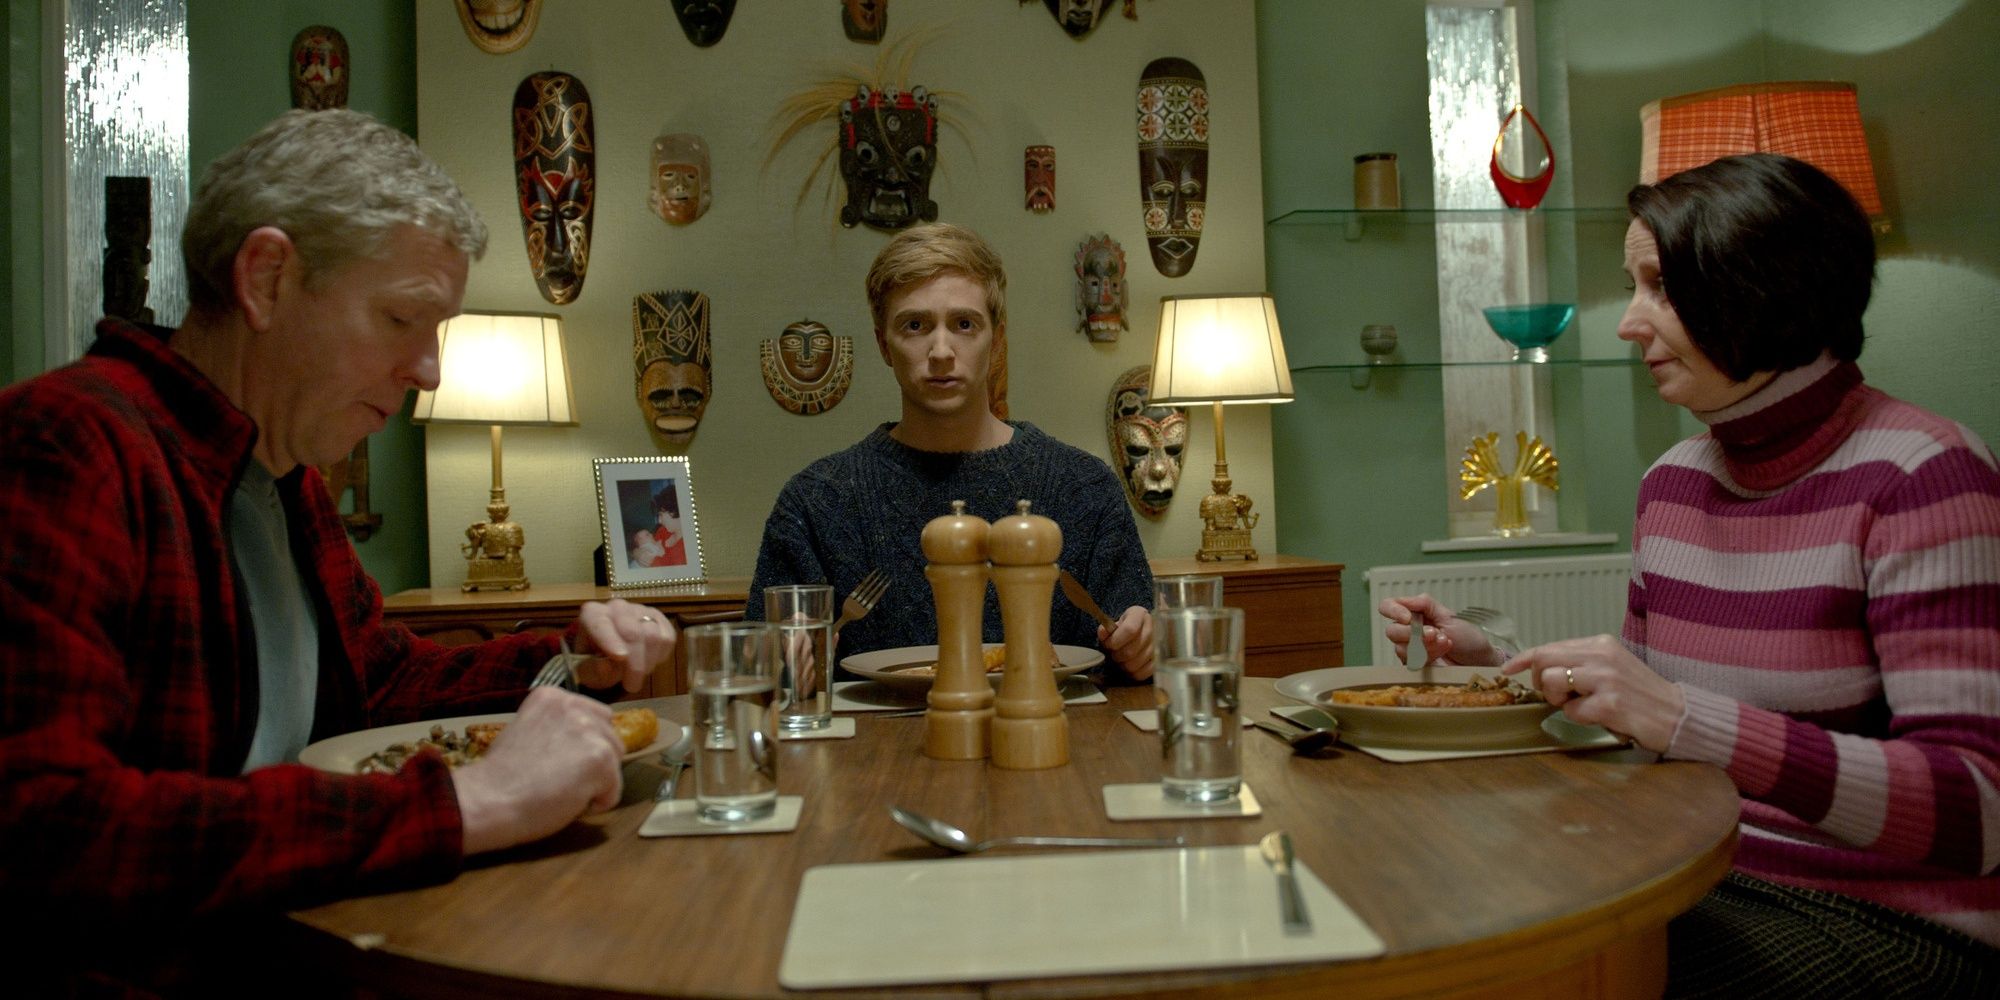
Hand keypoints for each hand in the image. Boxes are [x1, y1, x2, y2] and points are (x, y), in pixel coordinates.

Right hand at [453, 686, 622, 854]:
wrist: (488, 800)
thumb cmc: (500, 777)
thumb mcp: (525, 731)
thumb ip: (555, 728)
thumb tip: (581, 742)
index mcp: (553, 696)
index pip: (594, 717)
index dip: (580, 746)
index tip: (554, 761)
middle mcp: (574, 706)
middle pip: (610, 738)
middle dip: (592, 763)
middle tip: (557, 779)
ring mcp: (590, 731)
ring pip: (614, 764)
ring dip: (594, 783)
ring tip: (559, 789)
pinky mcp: (600, 759)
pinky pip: (614, 791)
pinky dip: (596, 804)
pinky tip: (566, 801)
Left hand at [574, 599, 676, 692]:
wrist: (610, 657)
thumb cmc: (594, 662)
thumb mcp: (587, 671)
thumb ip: (593, 669)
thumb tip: (606, 665)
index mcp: (592, 614)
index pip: (600, 622)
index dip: (610, 640)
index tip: (620, 658)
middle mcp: (617, 607)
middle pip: (632, 631)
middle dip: (635, 663)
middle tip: (632, 686)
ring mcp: (640, 611)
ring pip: (653, 635)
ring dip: (648, 662)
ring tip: (637, 676)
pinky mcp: (659, 619)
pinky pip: (667, 638)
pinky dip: (660, 656)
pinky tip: (648, 662)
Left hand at [1100, 605, 1154, 679]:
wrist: (1140, 632)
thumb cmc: (1123, 628)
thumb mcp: (1114, 623)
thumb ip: (1106, 629)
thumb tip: (1103, 632)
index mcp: (1140, 614)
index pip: (1130, 629)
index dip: (1115, 640)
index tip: (1109, 644)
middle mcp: (1153, 628)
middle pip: (1131, 651)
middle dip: (1117, 655)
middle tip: (1114, 653)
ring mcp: (1158, 646)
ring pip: (1134, 664)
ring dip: (1123, 664)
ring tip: (1121, 658)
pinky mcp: (1158, 661)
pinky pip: (1142, 673)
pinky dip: (1132, 673)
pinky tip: (1129, 665)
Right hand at [1377, 595, 1499, 666]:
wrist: (1479, 661)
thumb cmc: (1468, 638)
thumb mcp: (1449, 616)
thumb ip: (1426, 604)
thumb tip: (1404, 599)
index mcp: (1415, 613)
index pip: (1388, 606)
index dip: (1393, 611)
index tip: (1408, 618)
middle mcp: (1409, 630)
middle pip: (1391, 631)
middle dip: (1413, 634)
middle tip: (1435, 634)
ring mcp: (1411, 648)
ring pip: (1400, 648)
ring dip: (1424, 646)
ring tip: (1444, 644)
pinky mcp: (1416, 664)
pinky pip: (1410, 662)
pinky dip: (1427, 656)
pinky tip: (1441, 654)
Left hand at [1499, 635, 1684, 752]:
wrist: (1677, 714)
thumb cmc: (1640, 694)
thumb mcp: (1611, 667)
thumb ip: (1581, 663)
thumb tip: (1543, 669)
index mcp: (1601, 644)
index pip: (1550, 646)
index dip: (1525, 658)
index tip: (1509, 669)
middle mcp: (1602, 656)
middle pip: (1545, 660)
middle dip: (1539, 680)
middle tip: (1555, 694)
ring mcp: (1606, 679)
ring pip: (1552, 682)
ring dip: (1558, 700)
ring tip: (1581, 705)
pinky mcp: (1609, 703)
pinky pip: (1571, 711)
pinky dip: (1579, 717)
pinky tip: (1600, 716)